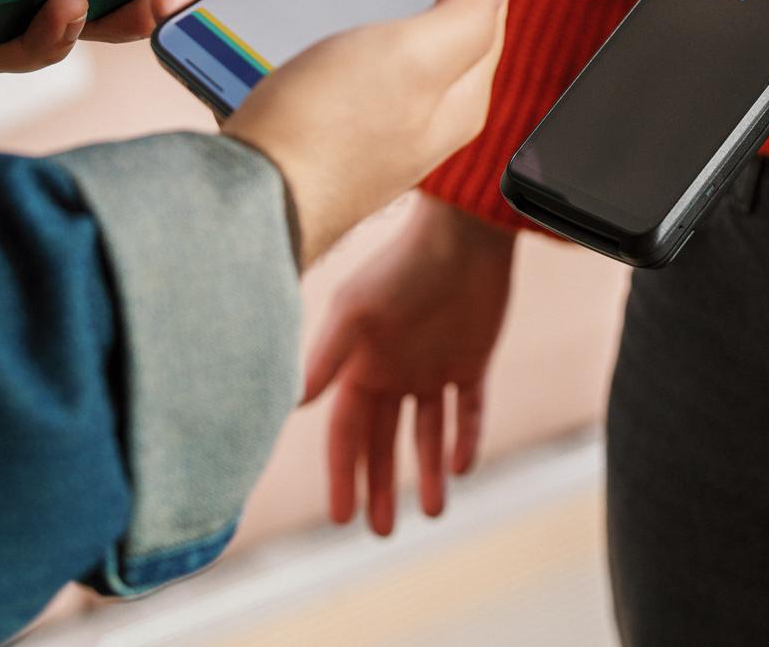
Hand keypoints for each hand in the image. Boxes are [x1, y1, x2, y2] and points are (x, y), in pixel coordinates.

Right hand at [150, 0, 509, 268]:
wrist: (236, 204)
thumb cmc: (333, 133)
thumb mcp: (419, 56)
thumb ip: (465, 17)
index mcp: (447, 95)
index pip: (473, 16)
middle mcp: (394, 105)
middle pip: (381, 6)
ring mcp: (331, 112)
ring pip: (306, 20)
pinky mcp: (275, 119)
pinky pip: (249, 52)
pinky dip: (218, 19)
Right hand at [302, 196, 515, 534]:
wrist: (462, 237)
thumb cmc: (401, 270)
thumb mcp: (355, 314)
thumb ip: (327, 358)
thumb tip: (296, 406)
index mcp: (360, 366)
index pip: (346, 433)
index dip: (342, 475)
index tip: (340, 518)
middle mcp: (393, 372)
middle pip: (382, 442)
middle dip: (379, 486)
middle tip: (381, 531)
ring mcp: (433, 369)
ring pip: (428, 434)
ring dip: (427, 473)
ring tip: (430, 512)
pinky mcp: (472, 362)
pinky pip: (468, 411)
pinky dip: (465, 438)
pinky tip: (461, 467)